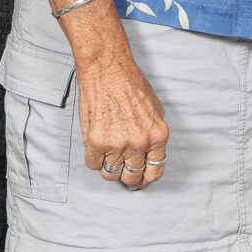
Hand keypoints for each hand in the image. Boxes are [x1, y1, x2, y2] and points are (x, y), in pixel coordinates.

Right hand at [73, 38, 170, 190]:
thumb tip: (151, 154)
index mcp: (158, 136)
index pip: (155, 172)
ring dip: (110, 169)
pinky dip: (94, 159)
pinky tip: (97, 148)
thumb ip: (155, 134)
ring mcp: (116, 144)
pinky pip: (93, 165)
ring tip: (109, 158)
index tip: (141, 180)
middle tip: (124, 174)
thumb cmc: (131, 85)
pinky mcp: (95, 143)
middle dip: (129, 178)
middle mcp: (139, 143)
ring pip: (111, 174)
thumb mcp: (156, 110)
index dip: (147, 179)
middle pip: (133, 177)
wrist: (108, 71)